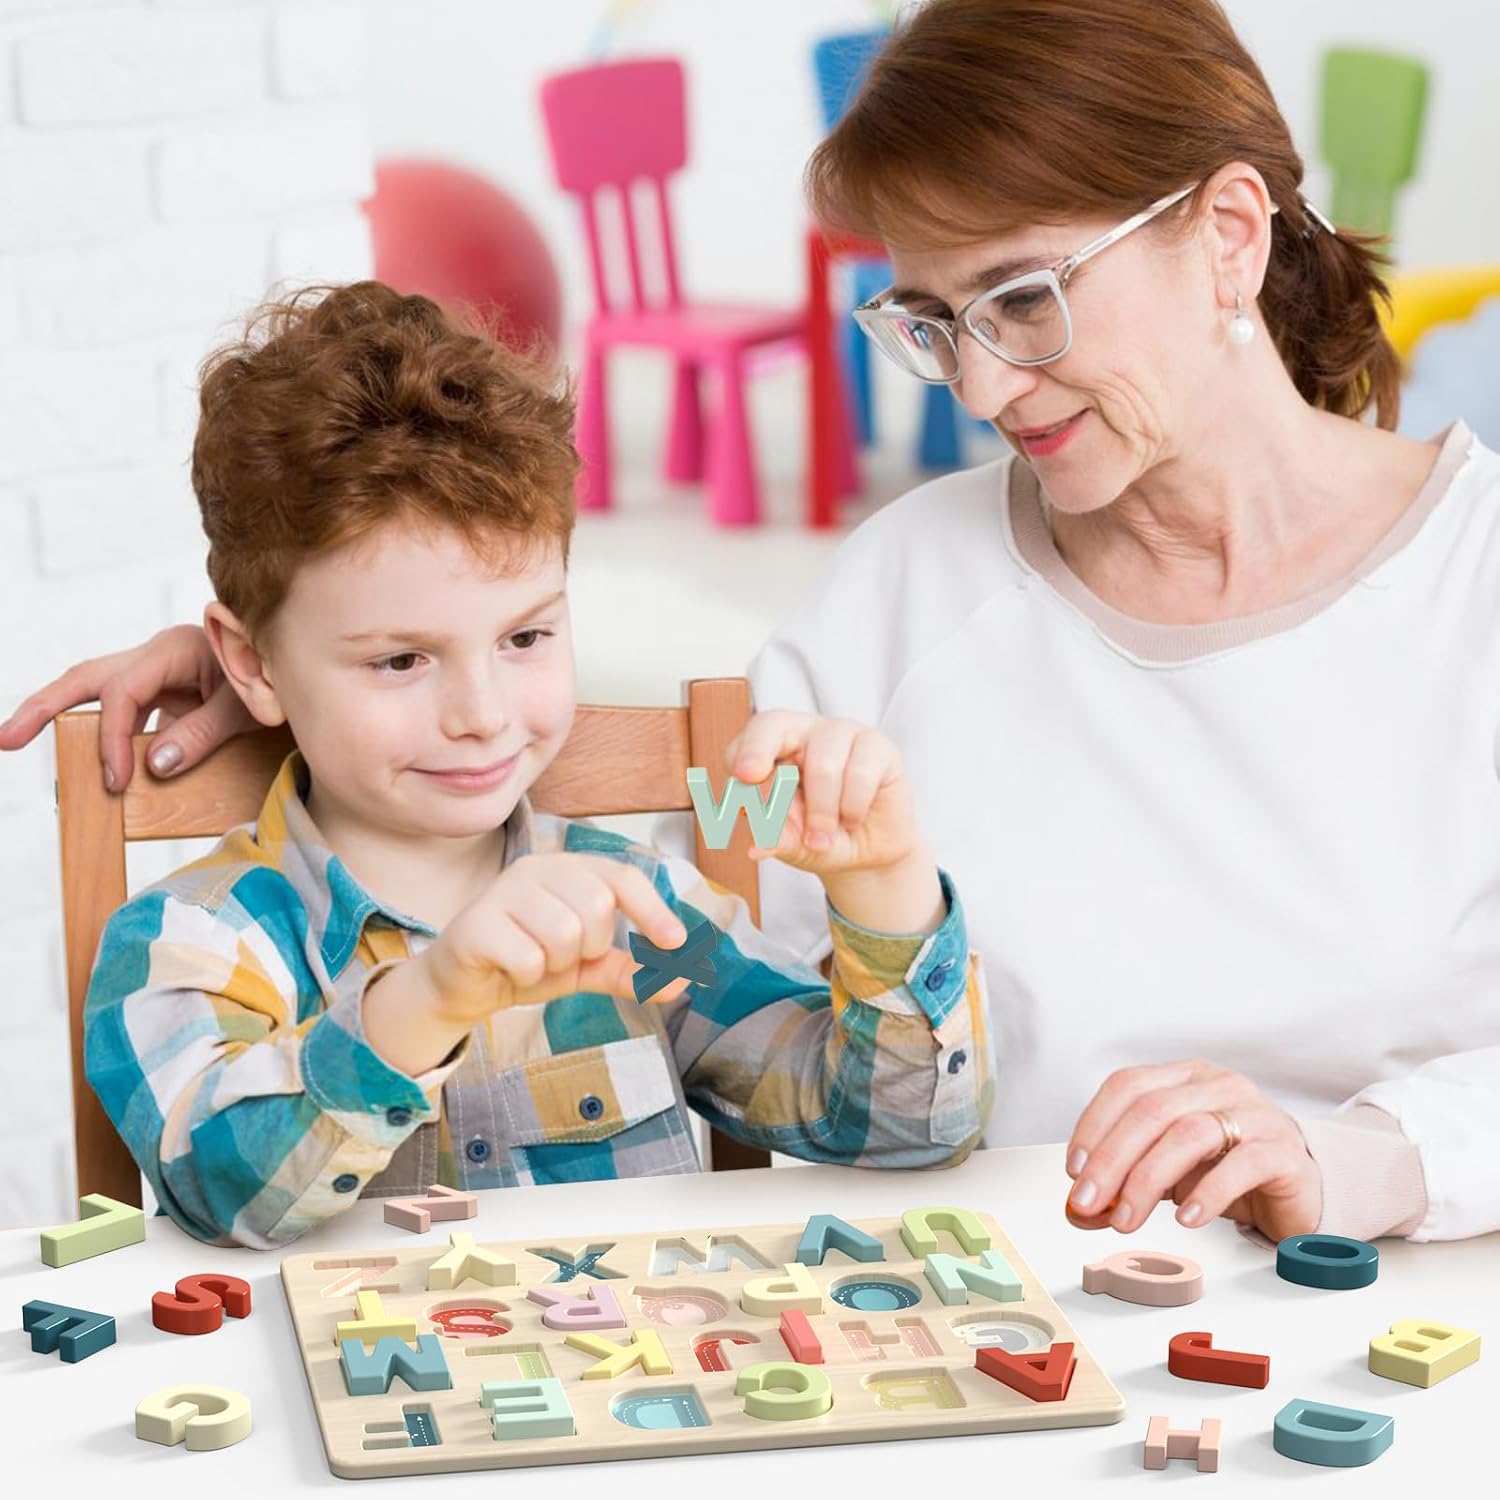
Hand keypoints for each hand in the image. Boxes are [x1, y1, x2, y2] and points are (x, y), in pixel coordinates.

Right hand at [0, 625, 252, 792]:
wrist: (293, 666)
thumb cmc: (273, 679)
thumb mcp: (247, 707)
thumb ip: (202, 733)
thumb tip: (153, 764)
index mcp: (175, 650)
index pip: (123, 693)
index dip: (113, 738)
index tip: (115, 779)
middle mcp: (156, 656)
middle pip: (85, 678)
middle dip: (43, 707)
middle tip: (6, 739)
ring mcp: (156, 673)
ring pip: (96, 691)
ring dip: (62, 717)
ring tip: (20, 739)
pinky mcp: (162, 692)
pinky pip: (123, 712)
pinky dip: (108, 736)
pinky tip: (104, 767)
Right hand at [419, 853, 692, 1026]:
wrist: (464, 987)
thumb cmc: (527, 963)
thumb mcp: (586, 968)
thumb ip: (629, 970)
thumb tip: (680, 980)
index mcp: (568, 869)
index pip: (622, 877)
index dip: (653, 909)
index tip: (676, 942)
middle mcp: (537, 869)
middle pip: (597, 905)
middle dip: (591, 946)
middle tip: (564, 956)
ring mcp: (504, 891)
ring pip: (564, 932)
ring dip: (557, 963)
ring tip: (536, 962)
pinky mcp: (478, 922)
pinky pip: (528, 957)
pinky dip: (527, 975)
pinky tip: (510, 968)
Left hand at [723, 711, 920, 878]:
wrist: (869, 853)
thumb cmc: (822, 838)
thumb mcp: (795, 846)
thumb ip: (777, 840)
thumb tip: (756, 846)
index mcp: (774, 749)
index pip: (750, 739)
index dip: (743, 753)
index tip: (740, 778)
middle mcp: (805, 733)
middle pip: (774, 723)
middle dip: (758, 749)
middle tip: (749, 776)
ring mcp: (843, 734)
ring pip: (822, 763)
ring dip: (821, 811)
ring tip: (822, 838)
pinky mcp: (879, 746)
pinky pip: (860, 773)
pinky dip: (852, 807)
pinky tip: (852, 818)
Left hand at [1063, 1058, 1321, 1241]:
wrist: (1297, 1190)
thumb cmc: (1225, 1172)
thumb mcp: (1165, 1175)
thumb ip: (1121, 1186)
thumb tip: (1078, 1210)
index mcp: (1183, 1077)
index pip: (1127, 1085)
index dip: (1094, 1125)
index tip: (1074, 1169)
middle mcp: (1217, 1085)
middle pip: (1151, 1110)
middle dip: (1111, 1160)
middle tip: (1088, 1204)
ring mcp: (1254, 1113)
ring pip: (1189, 1133)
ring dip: (1148, 1179)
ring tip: (1127, 1219)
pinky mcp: (1283, 1150)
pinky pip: (1242, 1164)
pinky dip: (1208, 1193)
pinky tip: (1186, 1219)